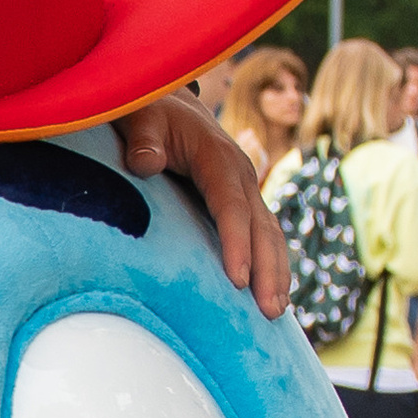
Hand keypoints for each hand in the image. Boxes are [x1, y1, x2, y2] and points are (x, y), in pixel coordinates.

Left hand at [118, 91, 290, 315]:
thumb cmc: (150, 114)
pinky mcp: (241, 202)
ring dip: (276, 273)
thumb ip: (143, 141)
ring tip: (276, 312)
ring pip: (269, 234)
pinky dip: (270, 264)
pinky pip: (262, 235)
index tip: (238, 280)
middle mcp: (240, 174)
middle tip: (270, 311)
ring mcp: (244, 189)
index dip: (237, 242)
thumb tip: (145, 164)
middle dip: (269, 270)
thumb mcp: (141, 120)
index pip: (231, 205)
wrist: (167, 104)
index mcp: (218, 157)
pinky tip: (269, 294)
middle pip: (261, 226)